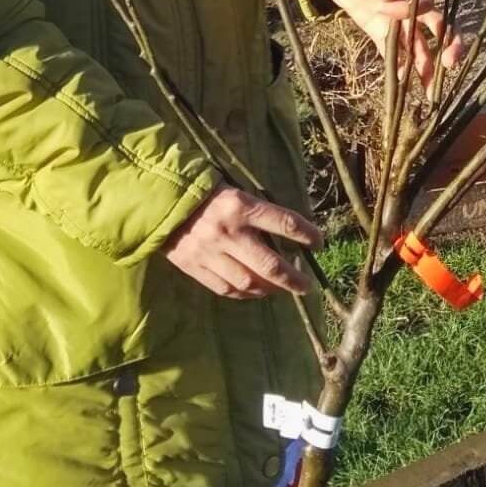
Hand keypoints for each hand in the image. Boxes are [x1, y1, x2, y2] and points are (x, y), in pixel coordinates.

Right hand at [163, 185, 322, 299]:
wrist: (166, 202)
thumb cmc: (211, 194)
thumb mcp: (239, 192)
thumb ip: (260, 213)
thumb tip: (290, 235)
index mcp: (242, 205)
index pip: (285, 222)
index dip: (306, 235)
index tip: (319, 243)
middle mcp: (229, 231)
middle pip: (270, 264)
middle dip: (293, 278)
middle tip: (306, 286)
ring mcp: (210, 252)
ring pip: (249, 282)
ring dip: (270, 289)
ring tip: (282, 289)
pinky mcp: (195, 267)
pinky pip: (226, 289)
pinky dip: (245, 294)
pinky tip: (256, 292)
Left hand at [320, 0, 464, 87]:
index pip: (424, 1)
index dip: (413, 8)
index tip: (393, 7)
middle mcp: (411, 7)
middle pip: (438, 27)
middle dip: (447, 45)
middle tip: (450, 62)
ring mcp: (398, 23)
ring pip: (418, 46)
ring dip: (425, 67)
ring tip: (431, 90)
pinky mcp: (381, 33)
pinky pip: (393, 53)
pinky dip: (399, 68)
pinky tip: (403, 85)